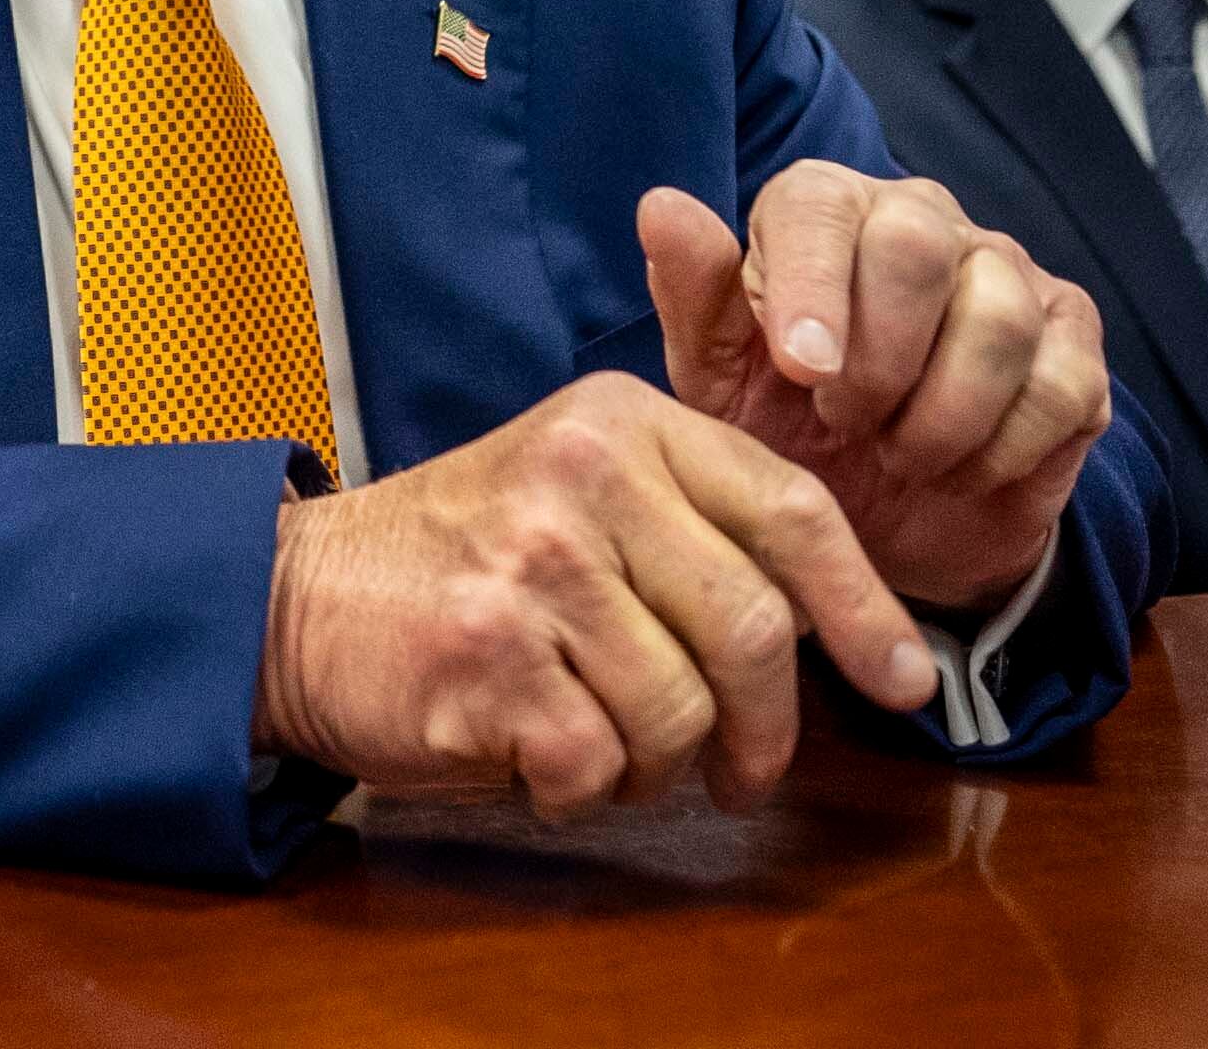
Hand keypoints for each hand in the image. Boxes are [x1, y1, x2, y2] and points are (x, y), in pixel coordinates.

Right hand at [250, 373, 937, 821]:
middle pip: (753, 629)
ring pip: (682, 712)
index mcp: (623, 422)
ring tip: (605, 741)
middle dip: (766, 727)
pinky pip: (601, 764)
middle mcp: (584, 478)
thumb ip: (701, 516)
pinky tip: (538, 751)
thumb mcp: (581, 478)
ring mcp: (534, 567)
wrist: (302, 598)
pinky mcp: (489, 658)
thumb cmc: (466, 554)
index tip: (905, 679)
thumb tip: (850, 621)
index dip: (865, 607)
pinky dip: (582, 786)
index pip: (791, 511)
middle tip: (745, 769)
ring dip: (659, 763)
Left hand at [647, 167, 1110, 613]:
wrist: (878, 523)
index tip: (800, 373)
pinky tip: (957, 471)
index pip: (821, 203)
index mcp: (828, 209)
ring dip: (937, 414)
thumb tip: (662, 206)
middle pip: (917, 245)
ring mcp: (1011, 278)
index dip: (810, 287)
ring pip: (997, 318)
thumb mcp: (720, 380)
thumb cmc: (784, 429)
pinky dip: (999, 451)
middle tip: (842, 424)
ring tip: (894, 453)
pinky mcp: (1074, 348)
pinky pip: (1058, 387)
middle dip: (876, 359)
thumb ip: (695, 295)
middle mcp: (924, 220)